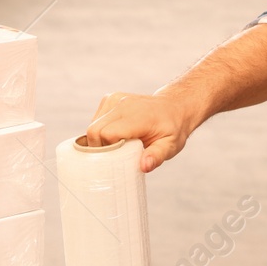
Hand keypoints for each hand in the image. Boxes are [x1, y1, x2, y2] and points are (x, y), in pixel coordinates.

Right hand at [85, 91, 203, 172]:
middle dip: (100, 148)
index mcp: (139, 116)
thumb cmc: (172, 130)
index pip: (107, 133)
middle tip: (115, 156)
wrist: (174, 107)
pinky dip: (101, 131)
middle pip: (94, 130)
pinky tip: (117, 135)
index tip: (119, 157)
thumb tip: (144, 166)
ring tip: (119, 145)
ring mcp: (115, 99)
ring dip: (100, 140)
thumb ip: (157, 156)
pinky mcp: (110, 99)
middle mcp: (123, 104)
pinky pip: (96, 120)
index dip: (108, 149)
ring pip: (92, 126)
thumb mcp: (170, 146)